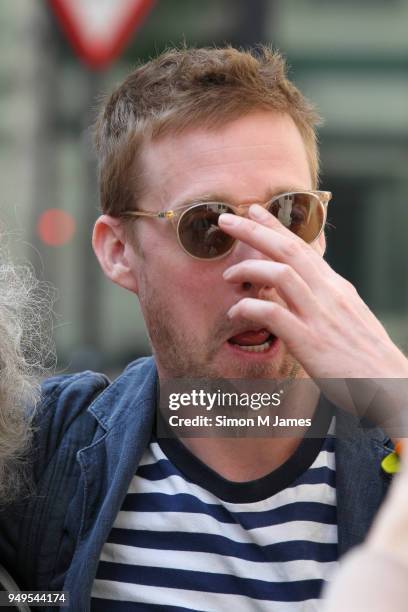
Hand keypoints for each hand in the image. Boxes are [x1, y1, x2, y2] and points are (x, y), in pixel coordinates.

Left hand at [219, 204, 407, 380]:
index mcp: (336, 287)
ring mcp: (320, 316)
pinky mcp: (310, 342)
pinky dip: (249, 308)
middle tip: (226, 220)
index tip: (254, 211)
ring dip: (249, 269)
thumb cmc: (364, 355)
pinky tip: (235, 312)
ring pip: (281, 275)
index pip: (302, 247)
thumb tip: (284, 288)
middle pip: (289, 250)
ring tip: (228, 275)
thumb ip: (317, 299)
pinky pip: (274, 314)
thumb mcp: (345, 317)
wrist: (390, 384)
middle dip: (255, 231)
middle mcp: (329, 294)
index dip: (275, 227)